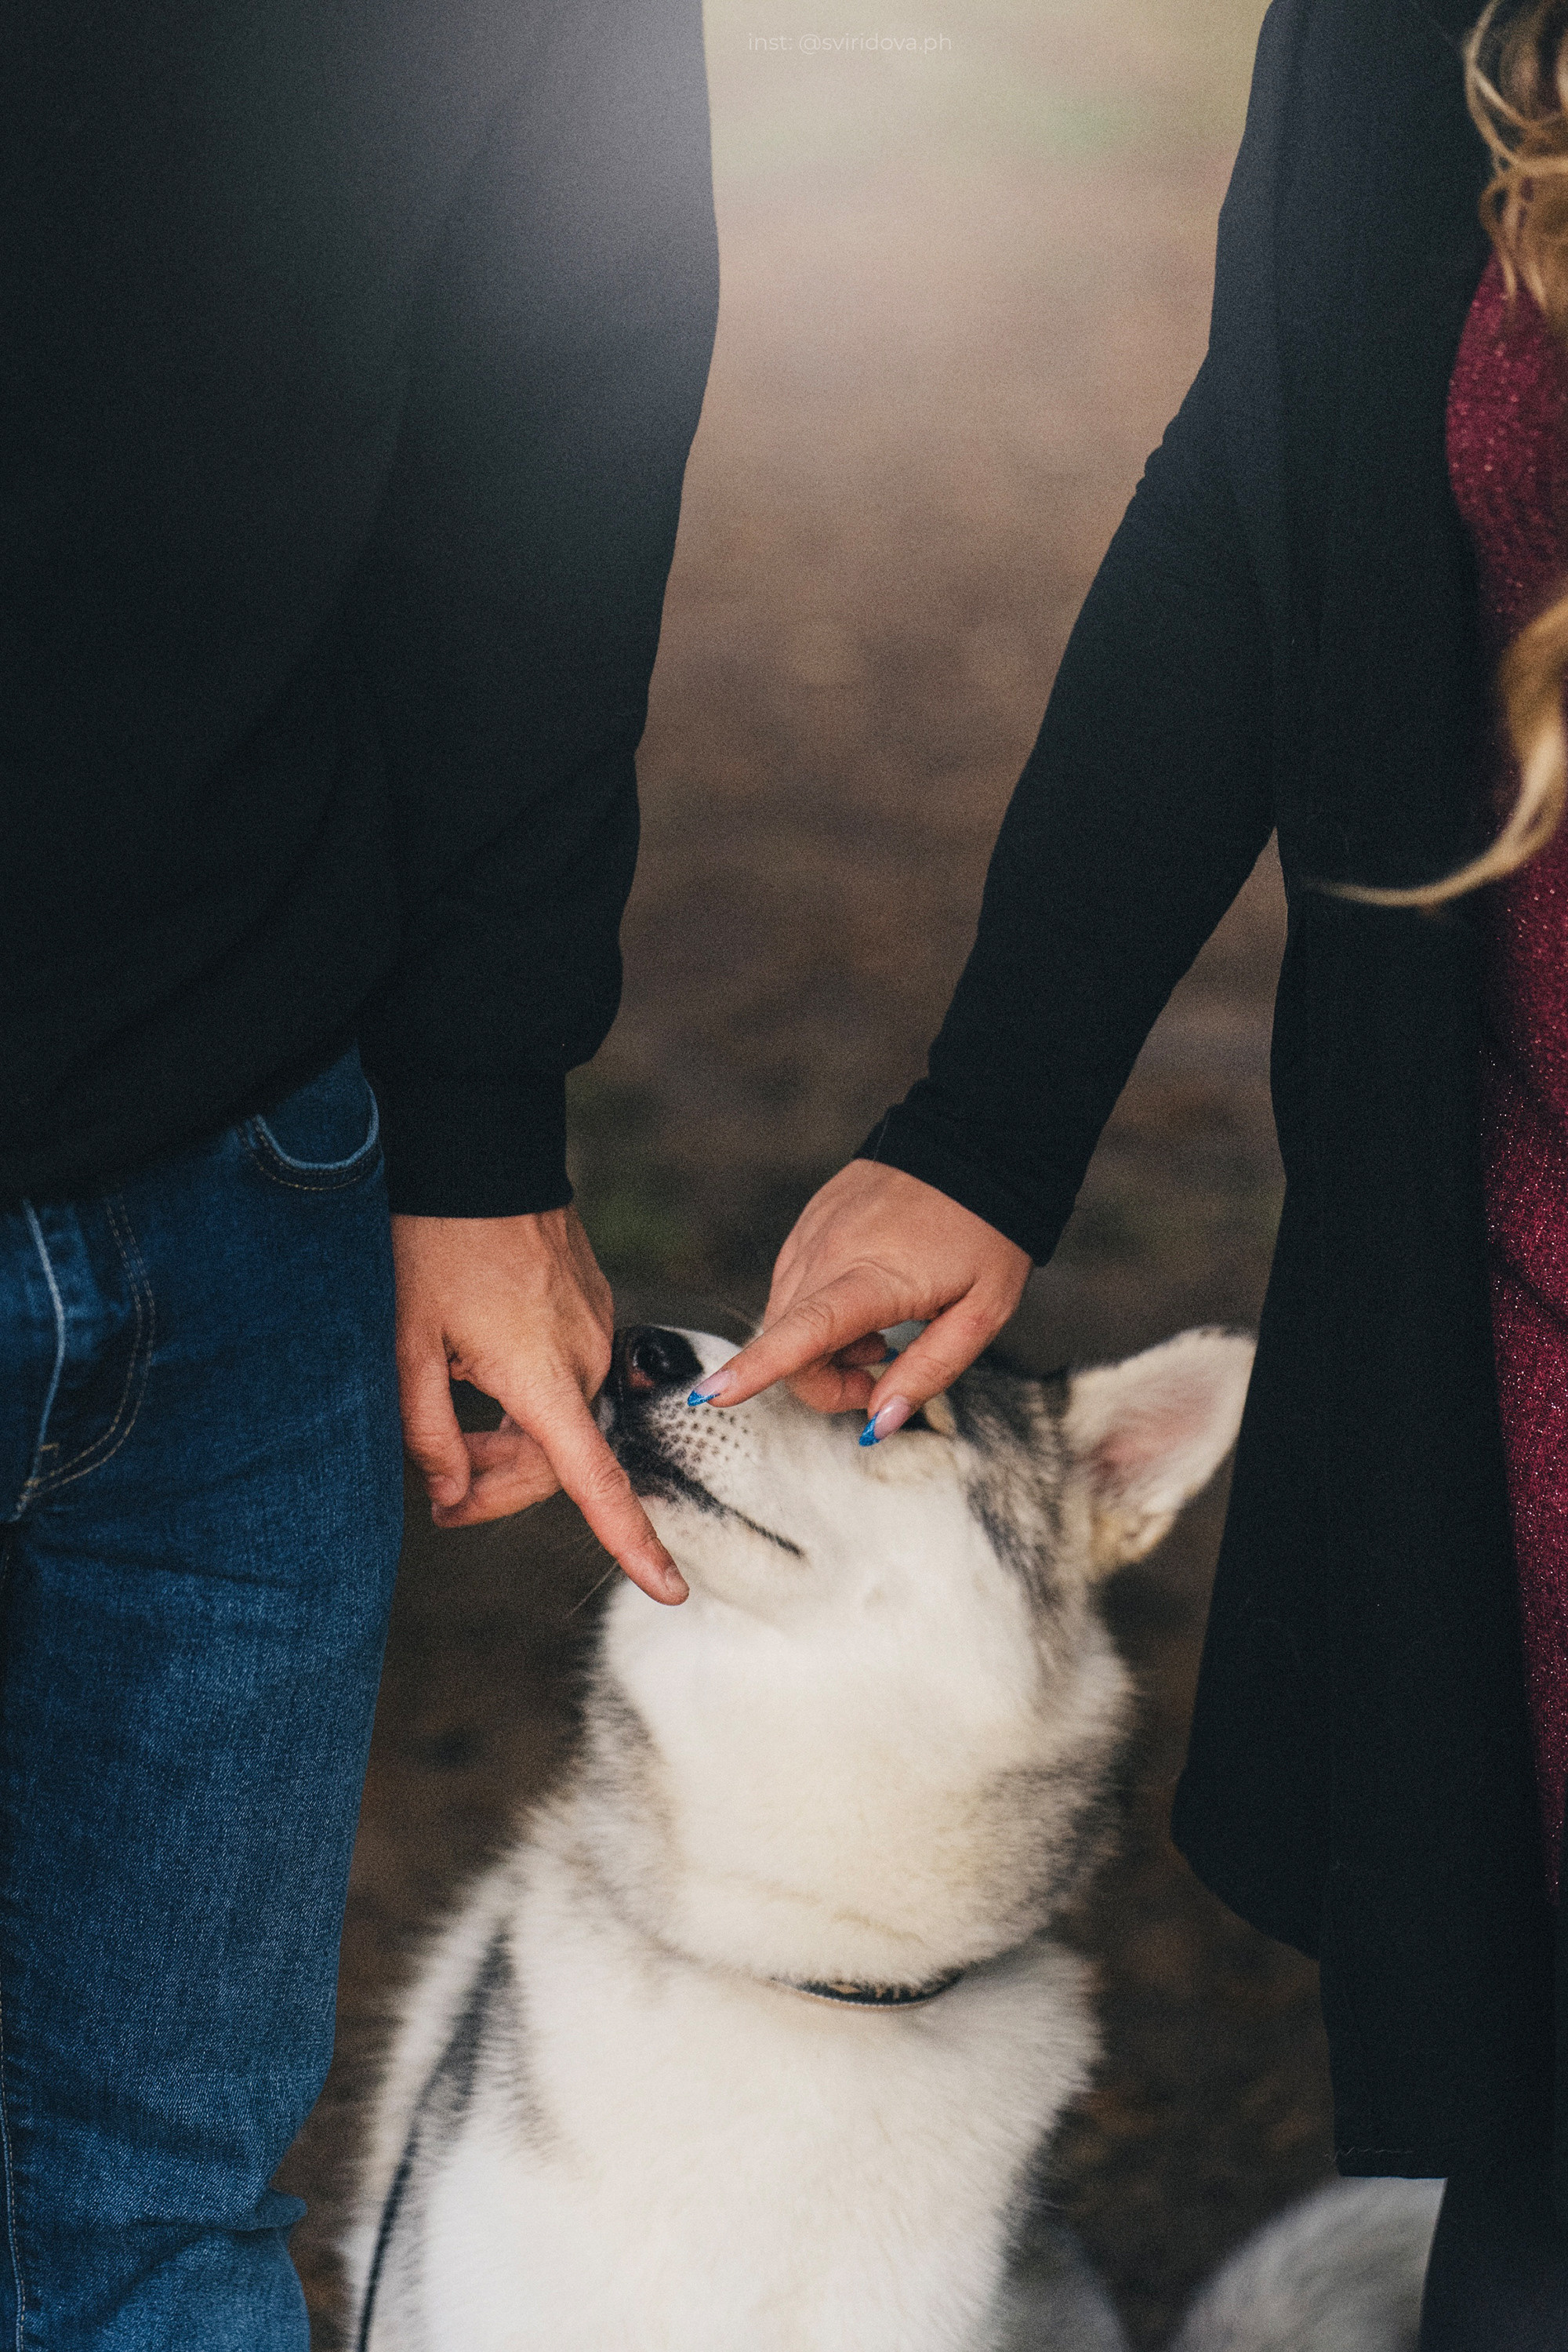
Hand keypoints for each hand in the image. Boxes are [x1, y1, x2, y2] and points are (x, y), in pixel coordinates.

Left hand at [391, 1208, 686, 1603]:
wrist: (480, 1153)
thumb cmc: (434, 1243)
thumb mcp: (408, 1344)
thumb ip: (430, 1430)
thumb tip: (447, 1493)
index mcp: (544, 1375)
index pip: (595, 1481)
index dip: (631, 1543)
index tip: (669, 1590)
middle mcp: (584, 1358)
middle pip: (558, 1460)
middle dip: (498, 1485)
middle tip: (435, 1491)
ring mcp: (593, 1330)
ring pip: (559, 1421)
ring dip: (508, 1442)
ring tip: (446, 1428)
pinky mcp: (590, 1308)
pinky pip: (564, 1378)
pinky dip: (525, 1400)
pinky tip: (476, 1376)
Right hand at [695, 1161, 1031, 1433]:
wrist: (973, 1146)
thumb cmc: (985, 1234)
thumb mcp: (981, 1314)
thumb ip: (928, 1372)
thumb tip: (877, 1422)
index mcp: (873, 1278)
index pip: (803, 1332)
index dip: (756, 1368)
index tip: (713, 1392)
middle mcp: (828, 1253)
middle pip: (789, 1343)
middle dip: (822, 1381)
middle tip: (880, 1373)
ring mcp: (813, 1234)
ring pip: (785, 1316)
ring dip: (820, 1347)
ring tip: (879, 1335)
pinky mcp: (809, 1223)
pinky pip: (792, 1285)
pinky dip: (817, 1313)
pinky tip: (863, 1304)